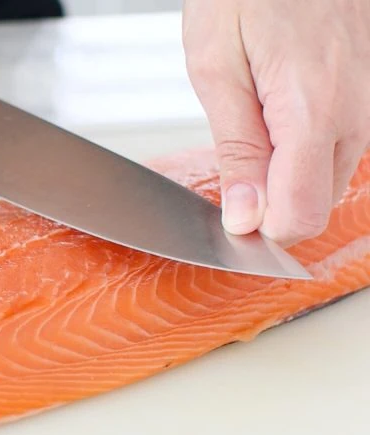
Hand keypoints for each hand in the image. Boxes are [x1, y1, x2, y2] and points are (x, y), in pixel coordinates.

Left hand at [182, 0, 369, 246]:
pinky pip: (333, 149)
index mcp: (316, 112)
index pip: (298, 217)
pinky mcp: (364, 99)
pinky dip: (299, 150)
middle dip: (267, 201)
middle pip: (312, 205)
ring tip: (251, 118)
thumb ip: (238, 149)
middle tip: (231, 154)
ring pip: (324, 180)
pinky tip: (272, 113)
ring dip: (282, 174)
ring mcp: (367, 107)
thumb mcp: (217, 68)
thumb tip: (246, 218)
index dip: (256, 228)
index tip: (225, 213)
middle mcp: (356, 116)